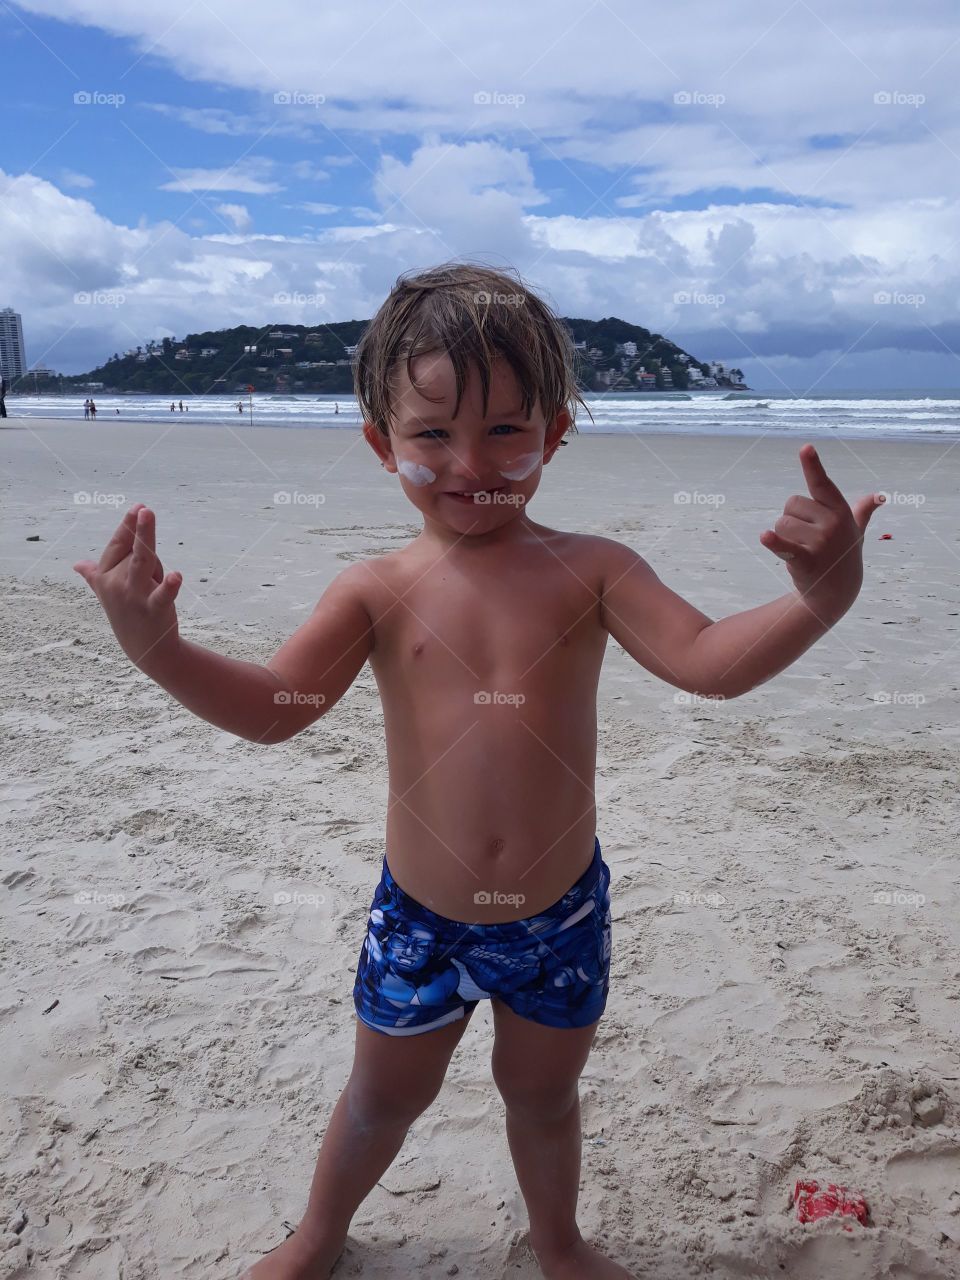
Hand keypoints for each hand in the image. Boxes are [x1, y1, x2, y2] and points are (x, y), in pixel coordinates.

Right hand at [74, 504, 182, 670]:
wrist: (145, 650)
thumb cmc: (128, 615)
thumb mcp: (108, 593)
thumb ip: (95, 576)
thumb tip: (78, 565)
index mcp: (106, 576)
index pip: (118, 546)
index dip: (129, 527)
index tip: (139, 507)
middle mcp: (117, 584)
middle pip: (131, 550)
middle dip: (137, 533)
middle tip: (143, 510)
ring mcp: (135, 596)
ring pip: (142, 562)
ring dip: (145, 540)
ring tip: (147, 516)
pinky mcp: (155, 609)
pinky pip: (162, 595)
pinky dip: (169, 587)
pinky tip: (177, 577)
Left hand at [760, 444, 883, 620]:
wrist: (836, 593)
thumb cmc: (842, 556)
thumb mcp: (855, 532)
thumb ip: (862, 512)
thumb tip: (878, 497)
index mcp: (840, 511)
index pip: (822, 484)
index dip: (813, 465)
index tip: (805, 448)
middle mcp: (832, 524)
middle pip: (790, 505)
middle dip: (791, 520)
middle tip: (806, 539)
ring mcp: (820, 543)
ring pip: (780, 524)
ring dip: (783, 537)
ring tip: (800, 551)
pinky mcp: (805, 561)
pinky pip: (785, 546)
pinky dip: (774, 543)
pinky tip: (765, 538)